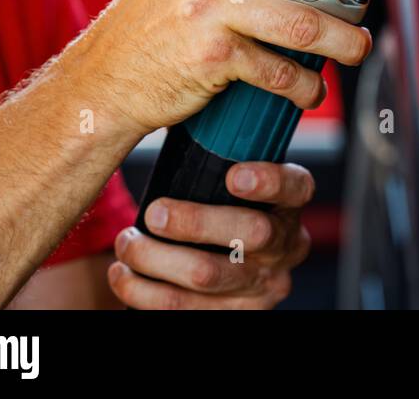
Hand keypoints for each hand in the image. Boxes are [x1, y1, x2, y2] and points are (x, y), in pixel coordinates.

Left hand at [107, 162, 312, 308]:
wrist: (233, 281)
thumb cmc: (222, 213)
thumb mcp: (235, 189)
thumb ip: (221, 161)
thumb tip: (174, 104)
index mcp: (289, 206)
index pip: (295, 187)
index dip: (268, 181)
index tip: (234, 175)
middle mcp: (284, 246)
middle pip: (250, 234)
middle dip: (196, 222)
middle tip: (156, 211)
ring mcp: (261, 285)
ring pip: (208, 275)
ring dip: (156, 258)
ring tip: (127, 241)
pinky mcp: (234, 314)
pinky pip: (183, 308)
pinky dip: (142, 290)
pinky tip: (122, 272)